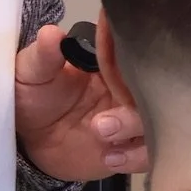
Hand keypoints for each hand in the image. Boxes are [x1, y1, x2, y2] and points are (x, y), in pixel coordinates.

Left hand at [14, 24, 147, 184]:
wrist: (34, 142)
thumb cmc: (35, 96)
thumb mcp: (32, 71)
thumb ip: (44, 55)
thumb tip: (51, 33)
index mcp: (112, 60)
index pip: (135, 49)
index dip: (131, 54)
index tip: (110, 68)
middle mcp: (130, 87)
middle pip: (155, 85)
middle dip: (135, 97)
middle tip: (104, 115)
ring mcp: (135, 117)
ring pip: (158, 119)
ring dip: (134, 127)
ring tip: (101, 131)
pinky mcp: (135, 147)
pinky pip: (151, 152)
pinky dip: (135, 156)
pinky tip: (109, 157)